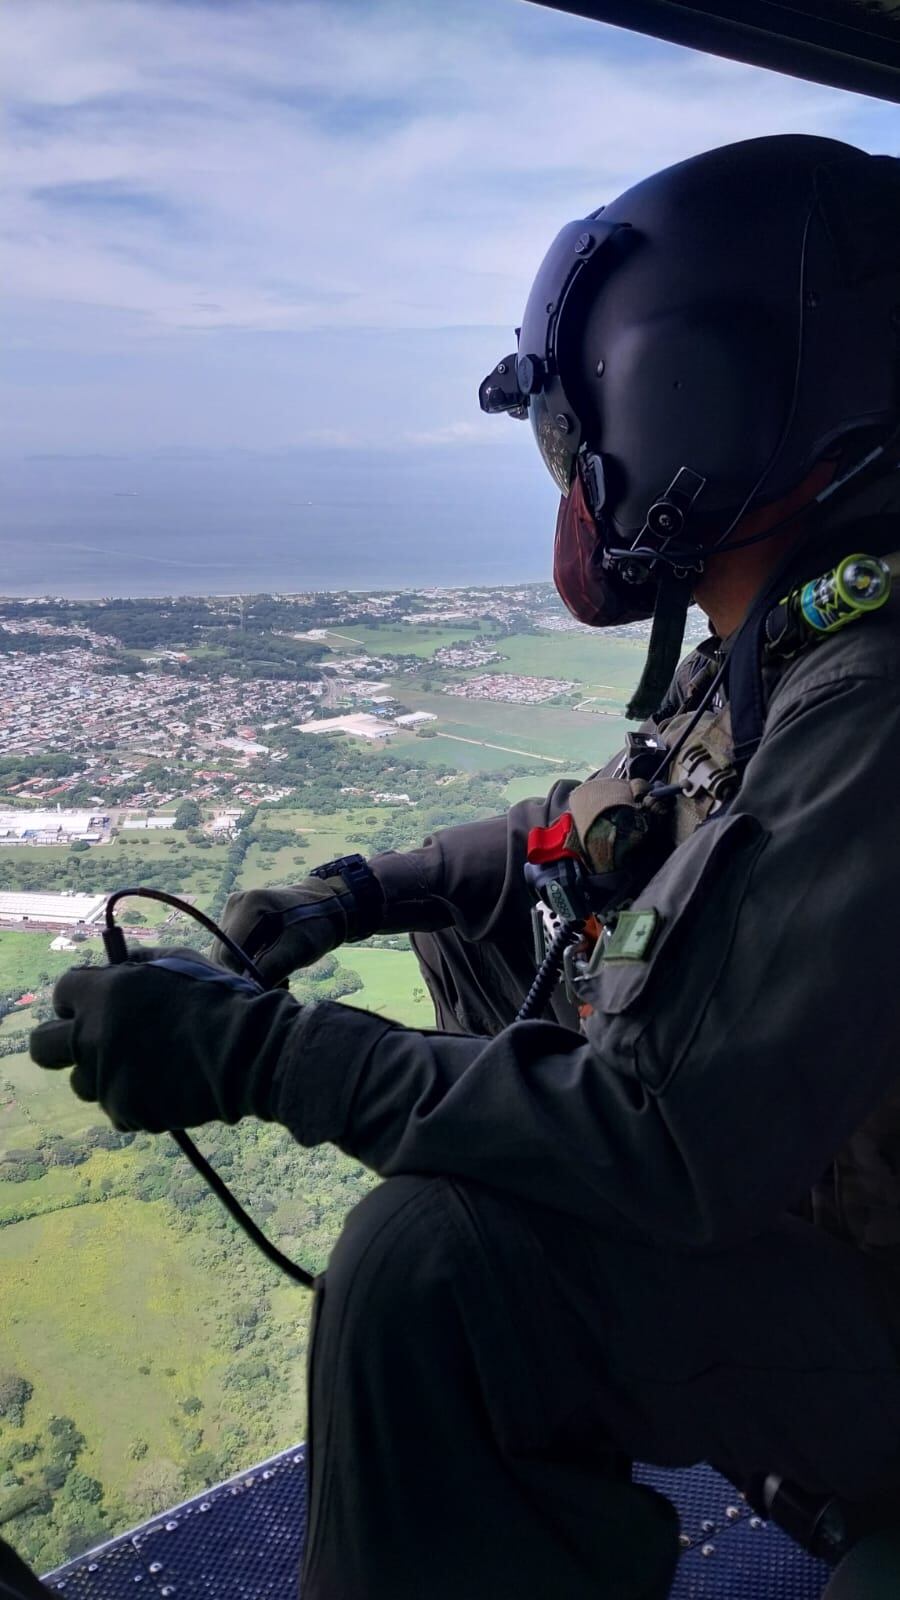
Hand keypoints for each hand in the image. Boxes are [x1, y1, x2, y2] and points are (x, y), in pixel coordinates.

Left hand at [29, 948, 300, 1133]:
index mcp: (103, 993)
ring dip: (103, 1073)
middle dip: (60, 1042)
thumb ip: (137, 961)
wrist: (249, 1052)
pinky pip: (116, 1108)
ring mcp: (106, 1077)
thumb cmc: (219, 999)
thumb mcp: (178, 962)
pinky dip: (134, 1099)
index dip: (80, 997)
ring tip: (144, 1065)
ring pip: (82, 1082)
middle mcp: (94, 1036)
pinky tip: (165, 1085)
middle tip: (92, 1040)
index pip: (63, 993)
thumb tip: (115, 963)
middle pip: (43, 1046)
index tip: (98, 1002)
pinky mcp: (125, 1111)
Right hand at [214, 876, 355, 986]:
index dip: (241, 976)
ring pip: (225, 955)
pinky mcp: (235, 921)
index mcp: (250, 905)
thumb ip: (273, 967)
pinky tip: (270, 969)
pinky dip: (247, 965)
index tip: (262, 990)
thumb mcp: (299, 948)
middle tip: (275, 985)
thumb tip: (249, 988)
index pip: (229, 952)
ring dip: (246, 972)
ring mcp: (233, 912)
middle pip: (224, 954)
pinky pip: (231, 951)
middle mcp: (235, 905)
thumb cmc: (316, 926)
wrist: (326, 908)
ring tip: (276, 977)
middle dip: (244, 975)